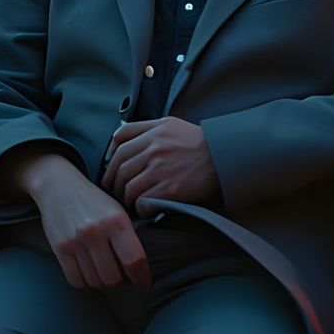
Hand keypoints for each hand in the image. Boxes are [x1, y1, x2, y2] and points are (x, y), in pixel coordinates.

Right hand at [17, 152, 148, 290]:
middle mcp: (96, 231)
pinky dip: (82, 280)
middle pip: (112, 277)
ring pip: (94, 281)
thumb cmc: (92, 201)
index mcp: (116, 220)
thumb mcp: (117, 211)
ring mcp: (75, 240)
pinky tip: (85, 269)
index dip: (141, 277)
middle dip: (117, 279)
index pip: (134, 260)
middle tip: (116, 272)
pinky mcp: (59, 248)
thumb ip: (127, 237)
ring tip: (100, 268)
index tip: (142, 284)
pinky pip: (76, 280)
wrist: (59, 185)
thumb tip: (138, 269)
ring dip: (99, 280)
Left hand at [100, 117, 218, 215]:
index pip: (119, 144)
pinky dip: (140, 208)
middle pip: (120, 168)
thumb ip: (145, 128)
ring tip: (130, 205)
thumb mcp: (169, 124)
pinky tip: (145, 210)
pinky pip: (143, 201)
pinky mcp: (171, 189)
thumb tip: (120, 140)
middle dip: (114, 185)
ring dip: (126, 200)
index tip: (110, 174)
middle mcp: (153, 149)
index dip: (109, 162)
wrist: (223, 156)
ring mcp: (161, 169)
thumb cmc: (197, 141)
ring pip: (128, 187)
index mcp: (153, 132)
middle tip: (117, 194)